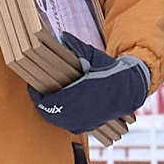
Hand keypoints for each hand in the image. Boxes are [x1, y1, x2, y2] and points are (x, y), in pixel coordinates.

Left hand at [28, 34, 150, 133]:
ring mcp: (86, 120)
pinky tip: (60, 110)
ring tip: (45, 101)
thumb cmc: (111, 71)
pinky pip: (69, 126)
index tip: (32, 87)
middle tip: (37, 94)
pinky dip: (61, 119)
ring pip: (59, 121)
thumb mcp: (95, 56)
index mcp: (81, 93)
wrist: (130, 89)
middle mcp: (82, 110)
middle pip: (51, 113)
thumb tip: (64, 36)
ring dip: (50, 112)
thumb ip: (78, 48)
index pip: (50, 101)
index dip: (37, 96)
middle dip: (41, 104)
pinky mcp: (90, 126)